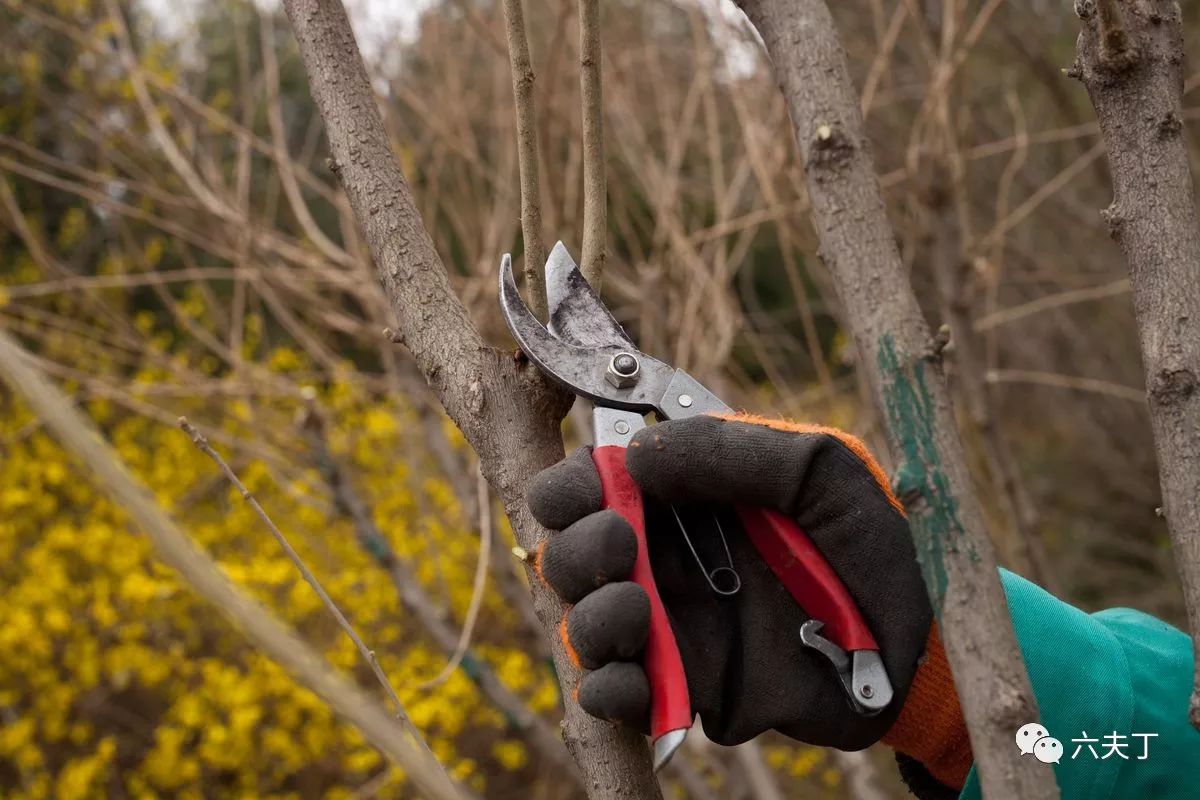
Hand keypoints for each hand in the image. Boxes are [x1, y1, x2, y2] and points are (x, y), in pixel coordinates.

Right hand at [526, 414, 931, 749]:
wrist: (920, 647)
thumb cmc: (876, 545)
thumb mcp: (821, 470)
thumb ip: (734, 450)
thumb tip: (634, 456)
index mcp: (685, 496)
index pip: (591, 480)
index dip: (572, 483)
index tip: (591, 488)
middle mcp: (665, 556)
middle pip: (567, 551)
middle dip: (575, 549)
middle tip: (624, 546)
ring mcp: (672, 623)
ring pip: (580, 622)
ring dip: (589, 616)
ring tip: (638, 612)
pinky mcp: (686, 686)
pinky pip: (615, 695)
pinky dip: (606, 688)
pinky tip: (635, 676)